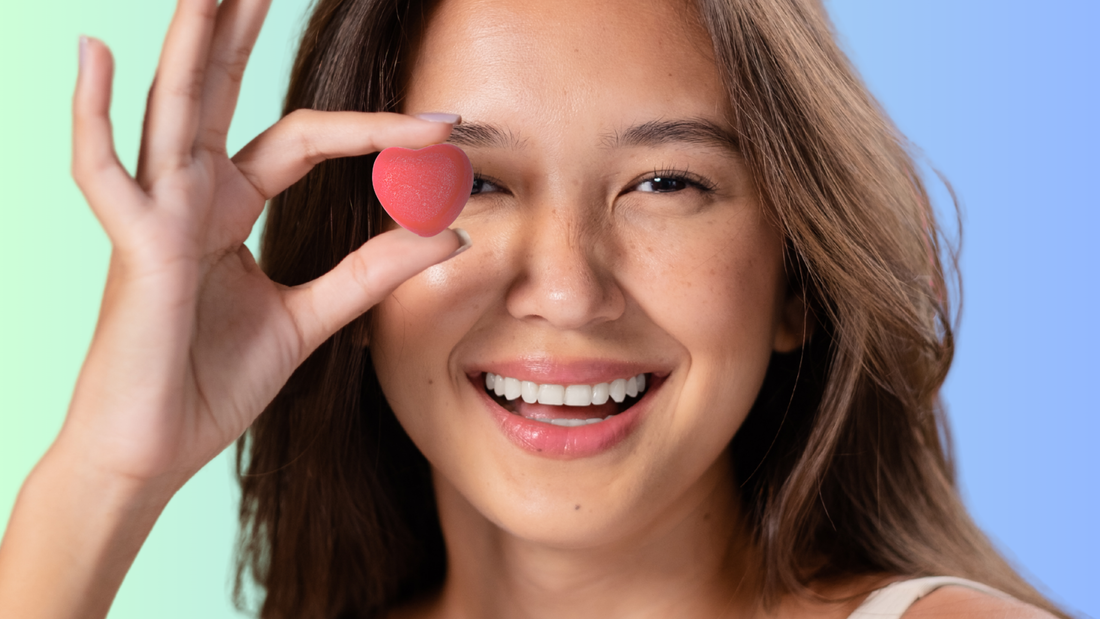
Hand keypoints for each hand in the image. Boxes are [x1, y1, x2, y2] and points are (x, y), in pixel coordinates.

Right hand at [65, 0, 464, 488]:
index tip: (444, 126)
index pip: (306, 140)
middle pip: (221, 94)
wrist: (154, 451)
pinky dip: (93, 113)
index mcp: (229, 209)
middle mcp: (191, 197)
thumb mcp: (309, 320)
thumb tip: (450, 235)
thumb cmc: (209, 383)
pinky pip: (102, 171)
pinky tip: (98, 52)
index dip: (373, 129)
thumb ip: (371, 274)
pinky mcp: (136, 246)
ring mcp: (158, 214)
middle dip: (244, 33)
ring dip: (191, 43)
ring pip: (172, 109)